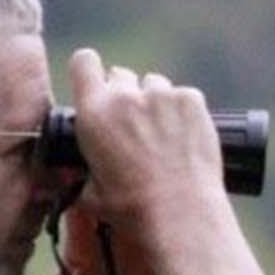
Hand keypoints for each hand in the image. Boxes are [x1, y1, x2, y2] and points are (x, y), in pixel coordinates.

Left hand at [22, 178, 175, 274]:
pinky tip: (190, 223)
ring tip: (172, 187)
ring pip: (152, 224)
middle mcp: (112, 253)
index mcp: (80, 253)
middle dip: (131, 187)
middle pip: (123, 208)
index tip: (102, 166)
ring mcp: (143, 265)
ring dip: (160, 207)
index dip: (91, 185)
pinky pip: (177, 254)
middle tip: (144, 164)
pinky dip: (184, 240)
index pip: (86, 206)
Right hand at [64, 47, 224, 232]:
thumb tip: (82, 170)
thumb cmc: (132, 208)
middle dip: (125, 94)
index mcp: (94, 112)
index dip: (89, 70)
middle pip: (121, 75)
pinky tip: (185, 137)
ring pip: (155, 85)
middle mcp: (126, 96)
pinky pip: (185, 96)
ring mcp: (162, 95)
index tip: (95, 81)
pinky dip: (184, 111)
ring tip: (162, 135)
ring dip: (156, 102)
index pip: (83, 62)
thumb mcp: (90, 190)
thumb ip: (83, 167)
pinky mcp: (192, 101)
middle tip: (134, 124)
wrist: (179, 212)